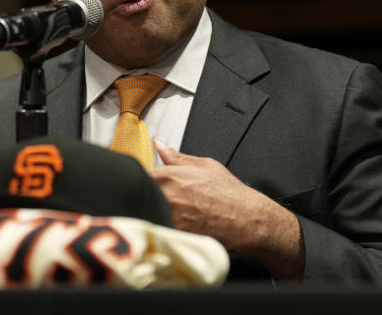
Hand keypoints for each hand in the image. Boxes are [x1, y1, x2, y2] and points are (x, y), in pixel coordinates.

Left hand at [150, 139, 304, 279]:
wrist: (245, 220)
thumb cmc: (228, 194)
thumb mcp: (204, 165)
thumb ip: (175, 156)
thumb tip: (159, 144)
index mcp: (167, 177)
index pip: (136, 176)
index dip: (139, 181)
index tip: (143, 184)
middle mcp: (164, 197)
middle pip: (138, 197)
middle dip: (144, 198)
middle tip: (157, 200)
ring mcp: (166, 218)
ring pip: (146, 215)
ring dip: (149, 214)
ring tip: (167, 214)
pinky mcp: (171, 237)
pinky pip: (156, 231)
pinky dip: (158, 229)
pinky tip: (172, 227)